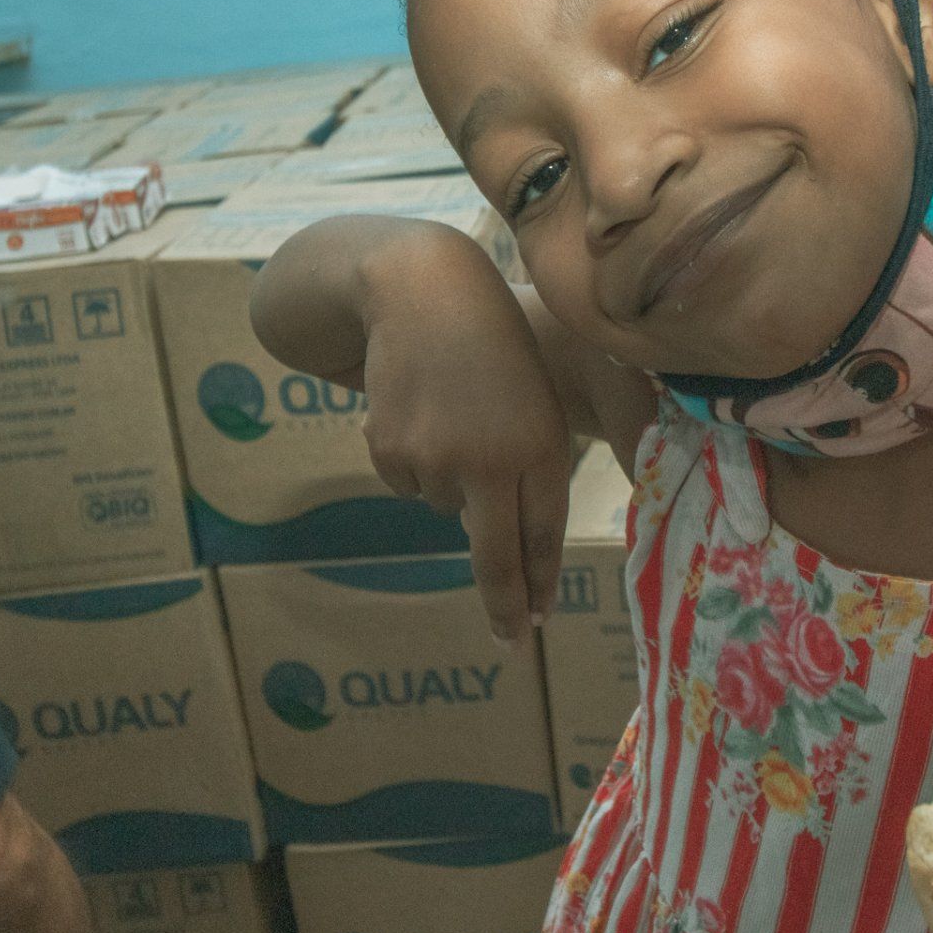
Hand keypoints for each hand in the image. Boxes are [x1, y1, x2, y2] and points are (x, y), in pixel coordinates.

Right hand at [358, 267, 571, 646]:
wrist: (424, 292)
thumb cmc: (497, 345)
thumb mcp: (540, 397)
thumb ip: (539, 466)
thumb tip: (526, 542)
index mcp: (540, 445)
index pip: (543, 534)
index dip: (541, 582)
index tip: (540, 621)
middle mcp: (489, 462)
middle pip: (496, 556)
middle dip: (504, 606)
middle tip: (511, 640)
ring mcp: (435, 461)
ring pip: (448, 509)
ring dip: (455, 484)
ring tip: (459, 416)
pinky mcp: (389, 453)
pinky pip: (409, 485)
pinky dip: (417, 463)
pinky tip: (423, 411)